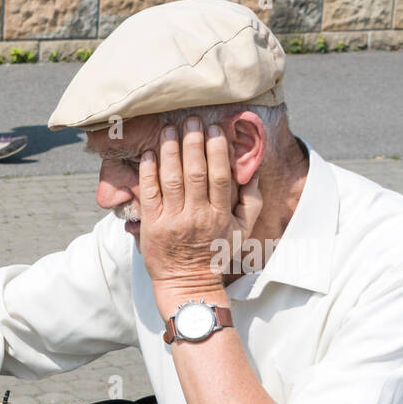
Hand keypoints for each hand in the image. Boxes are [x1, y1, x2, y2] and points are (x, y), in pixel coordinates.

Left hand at [137, 118, 262, 308]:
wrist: (186, 283)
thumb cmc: (215, 254)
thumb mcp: (242, 231)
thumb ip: (252, 202)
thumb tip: (254, 171)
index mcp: (220, 214)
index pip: (219, 176)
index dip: (217, 150)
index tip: (215, 129)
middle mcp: (197, 215)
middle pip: (195, 172)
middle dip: (193, 143)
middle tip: (190, 120)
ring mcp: (173, 220)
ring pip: (172, 179)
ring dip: (170, 151)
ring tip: (168, 129)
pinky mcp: (152, 225)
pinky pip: (149, 194)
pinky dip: (148, 172)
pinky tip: (149, 154)